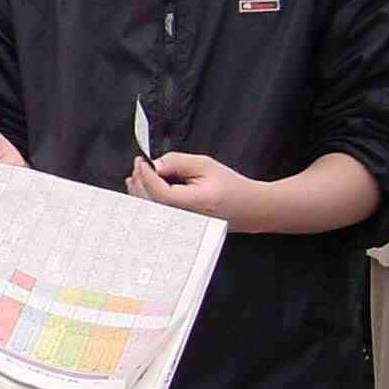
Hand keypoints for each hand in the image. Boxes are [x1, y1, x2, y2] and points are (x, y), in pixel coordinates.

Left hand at [125, 152, 264, 231]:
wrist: (249, 208)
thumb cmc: (231, 187)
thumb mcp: (205, 165)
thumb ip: (178, 162)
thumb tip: (155, 165)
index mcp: (195, 204)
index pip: (160, 193)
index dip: (146, 176)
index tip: (142, 162)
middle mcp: (185, 219)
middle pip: (150, 203)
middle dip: (140, 181)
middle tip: (140, 165)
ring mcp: (180, 226)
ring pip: (149, 211)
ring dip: (139, 191)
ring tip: (139, 174)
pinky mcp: (177, 227)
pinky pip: (155, 214)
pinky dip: (145, 200)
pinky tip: (142, 188)